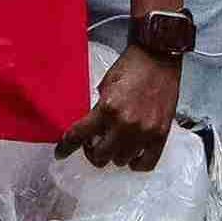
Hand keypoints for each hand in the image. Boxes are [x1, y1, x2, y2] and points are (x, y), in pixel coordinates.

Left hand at [61, 45, 183, 169]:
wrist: (159, 57)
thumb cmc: (132, 66)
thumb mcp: (105, 85)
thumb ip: (97, 110)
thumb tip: (90, 130)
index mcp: (107, 108)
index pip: (79, 135)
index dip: (66, 147)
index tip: (61, 153)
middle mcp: (125, 124)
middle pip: (100, 156)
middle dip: (93, 151)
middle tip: (94, 143)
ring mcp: (144, 131)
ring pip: (121, 160)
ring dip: (114, 154)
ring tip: (115, 143)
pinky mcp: (161, 134)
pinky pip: (145, 163)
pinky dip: (135, 163)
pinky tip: (131, 154)